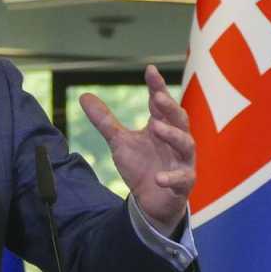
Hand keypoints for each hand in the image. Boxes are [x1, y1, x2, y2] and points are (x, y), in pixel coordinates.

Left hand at [79, 65, 195, 234]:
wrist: (150, 201)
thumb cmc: (141, 166)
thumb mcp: (119, 141)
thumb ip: (105, 120)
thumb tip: (84, 95)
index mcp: (161, 127)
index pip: (161, 104)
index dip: (157, 86)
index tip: (150, 70)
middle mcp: (176, 141)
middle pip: (179, 119)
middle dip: (169, 107)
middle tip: (157, 97)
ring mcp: (182, 161)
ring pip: (186, 144)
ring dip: (173, 135)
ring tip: (156, 127)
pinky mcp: (183, 183)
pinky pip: (183, 179)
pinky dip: (172, 177)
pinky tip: (159, 178)